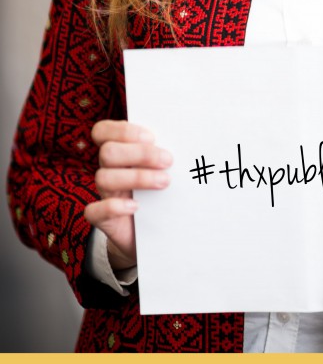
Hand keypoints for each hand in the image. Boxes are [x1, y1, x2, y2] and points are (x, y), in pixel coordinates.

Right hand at [84, 119, 171, 270]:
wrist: (154, 232)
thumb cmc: (162, 192)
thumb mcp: (162, 169)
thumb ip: (164, 153)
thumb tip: (188, 138)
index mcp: (119, 152)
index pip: (102, 131)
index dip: (123, 131)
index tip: (152, 137)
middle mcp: (108, 170)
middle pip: (108, 152)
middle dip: (140, 153)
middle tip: (168, 160)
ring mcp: (104, 195)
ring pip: (103, 178)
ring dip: (137, 177)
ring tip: (164, 182)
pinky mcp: (103, 220)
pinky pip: (93, 211)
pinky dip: (114, 207)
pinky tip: (136, 206)